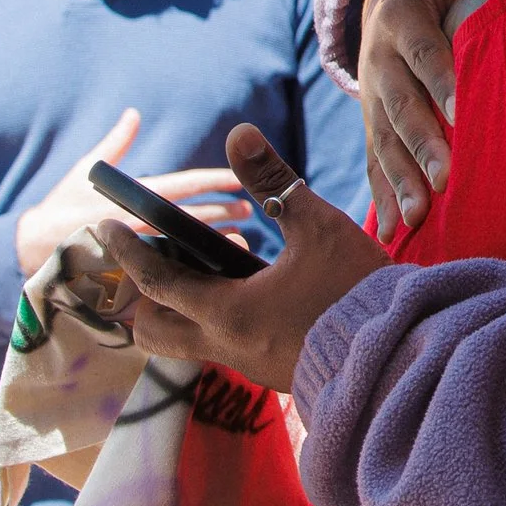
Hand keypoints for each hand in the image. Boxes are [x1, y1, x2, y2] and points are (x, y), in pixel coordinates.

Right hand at [15, 109, 247, 276]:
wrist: (24, 250)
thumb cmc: (59, 206)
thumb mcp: (83, 171)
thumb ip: (115, 143)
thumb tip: (133, 113)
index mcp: (129, 197)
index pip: (181, 185)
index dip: (214, 181)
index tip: (241, 178)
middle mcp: (134, 224)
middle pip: (188, 220)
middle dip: (221, 215)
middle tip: (251, 213)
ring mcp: (130, 254)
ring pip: (182, 250)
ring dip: (211, 248)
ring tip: (241, 245)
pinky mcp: (122, 278)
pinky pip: (162, 279)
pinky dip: (187, 277)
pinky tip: (211, 279)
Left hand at [102, 125, 389, 391]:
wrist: (399, 354)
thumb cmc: (356, 289)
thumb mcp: (317, 226)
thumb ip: (273, 179)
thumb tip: (240, 132)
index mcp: (227, 311)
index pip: (156, 281)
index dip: (128, 251)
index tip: (106, 227)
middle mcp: (226, 346)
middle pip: (153, 331)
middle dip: (140, 297)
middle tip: (147, 260)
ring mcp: (248, 367)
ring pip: (187, 344)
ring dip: (178, 312)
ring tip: (194, 275)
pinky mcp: (271, 373)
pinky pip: (223, 348)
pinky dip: (214, 321)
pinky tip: (245, 294)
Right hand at [358, 0, 485, 233]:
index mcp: (399, 21)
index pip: (423, 53)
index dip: (442, 81)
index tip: (464, 114)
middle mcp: (378, 63)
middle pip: (401, 107)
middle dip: (422, 146)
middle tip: (446, 181)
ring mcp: (370, 97)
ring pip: (383, 142)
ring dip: (399, 182)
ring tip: (417, 219)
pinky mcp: (369, 122)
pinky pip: (372, 161)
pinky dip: (381, 197)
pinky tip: (390, 234)